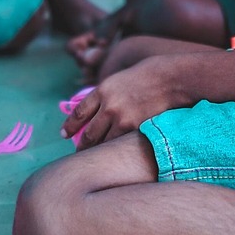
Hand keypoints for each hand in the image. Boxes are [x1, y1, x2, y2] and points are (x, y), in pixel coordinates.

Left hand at [60, 57, 182, 149]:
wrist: (170, 78)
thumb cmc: (148, 75)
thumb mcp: (120, 79)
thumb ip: (107, 95)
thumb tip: (98, 112)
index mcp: (102, 90)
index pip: (79, 112)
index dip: (70, 126)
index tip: (64, 134)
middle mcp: (108, 105)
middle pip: (89, 133)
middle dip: (82, 146)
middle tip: (78, 154)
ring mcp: (121, 119)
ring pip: (103, 143)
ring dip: (98, 152)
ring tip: (95, 159)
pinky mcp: (135, 129)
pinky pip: (120, 144)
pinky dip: (115, 151)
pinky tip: (113, 156)